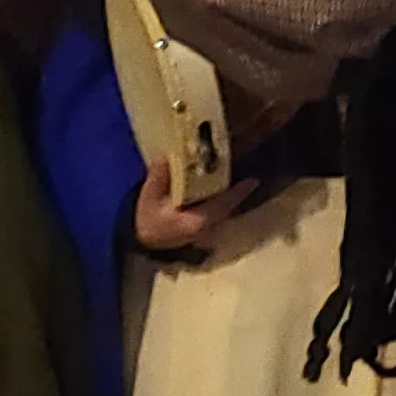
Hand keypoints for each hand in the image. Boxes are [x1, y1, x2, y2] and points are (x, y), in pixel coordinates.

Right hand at [129, 156, 258, 253]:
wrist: (142, 238)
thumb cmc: (146, 219)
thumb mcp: (149, 197)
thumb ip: (158, 177)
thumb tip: (166, 157)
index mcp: (196, 220)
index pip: (222, 204)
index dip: (238, 193)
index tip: (254, 181)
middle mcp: (205, 228)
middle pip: (227, 208)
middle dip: (237, 193)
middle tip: (248, 178)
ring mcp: (204, 231)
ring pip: (224, 212)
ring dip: (231, 198)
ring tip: (238, 182)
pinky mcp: (201, 229)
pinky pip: (217, 214)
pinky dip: (222, 202)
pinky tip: (219, 191)